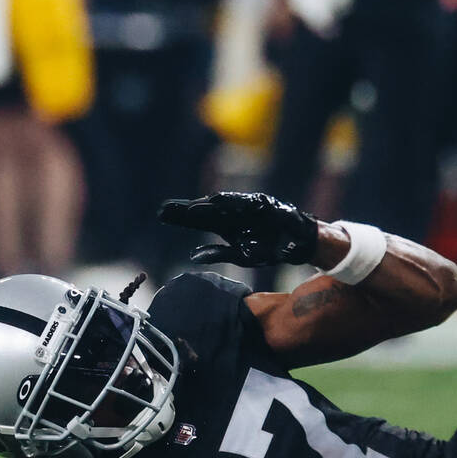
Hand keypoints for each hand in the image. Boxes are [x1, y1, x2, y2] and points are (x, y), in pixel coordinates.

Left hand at [158, 191, 318, 266]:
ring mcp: (245, 208)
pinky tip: (214, 201)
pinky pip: (244, 202)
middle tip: (163, 210)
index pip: (198, 221)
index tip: (160, 216)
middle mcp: (231, 215)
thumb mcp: (242, 256)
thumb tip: (193, 256)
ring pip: (220, 205)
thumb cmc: (269, 248)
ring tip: (185, 208)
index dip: (181, 218)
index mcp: (225, 227)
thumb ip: (219, 254)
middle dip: (185, 210)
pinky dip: (230, 202)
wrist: (296, 243)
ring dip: (203, 205)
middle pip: (204, 210)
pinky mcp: (261, 204)